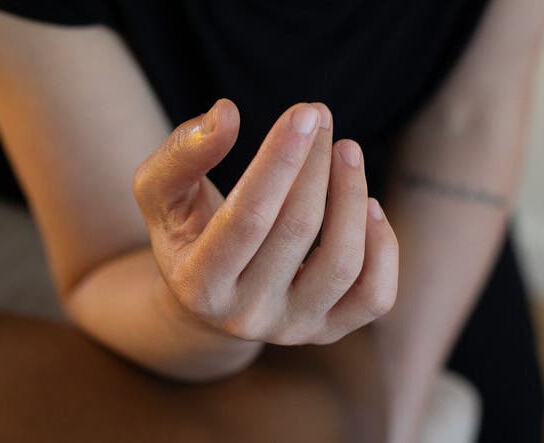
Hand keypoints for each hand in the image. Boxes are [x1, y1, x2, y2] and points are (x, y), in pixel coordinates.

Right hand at [133, 98, 398, 345]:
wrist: (210, 293)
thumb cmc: (186, 231)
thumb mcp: (161, 192)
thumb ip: (181, 154)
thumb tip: (226, 114)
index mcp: (200, 285)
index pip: (247, 218)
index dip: (279, 162)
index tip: (304, 113)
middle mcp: (247, 316)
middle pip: (297, 230)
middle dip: (315, 163)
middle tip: (320, 116)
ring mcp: (292, 327)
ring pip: (342, 262)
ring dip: (352, 194)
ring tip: (347, 151)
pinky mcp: (327, 331)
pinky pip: (374, 295)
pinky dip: (383, 245)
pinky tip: (368, 205)